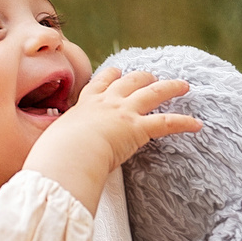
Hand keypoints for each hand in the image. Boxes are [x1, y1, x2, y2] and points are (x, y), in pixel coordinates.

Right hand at [24, 66, 199, 211]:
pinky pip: (167, 122)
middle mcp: (105, 103)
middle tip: (151, 76)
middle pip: (128, 81)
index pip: (98, 85)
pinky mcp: (137, 128)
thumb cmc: (55, 155)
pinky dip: (184, 122)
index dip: (110, 77)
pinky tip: (198, 124)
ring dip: (170, 87)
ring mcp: (123, 112)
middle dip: (142, 77)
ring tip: (183, 85)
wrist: (66, 154)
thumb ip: (54, 150)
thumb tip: (43, 168)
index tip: (116, 72)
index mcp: (84, 106)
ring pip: (153, 93)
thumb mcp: (52, 146)